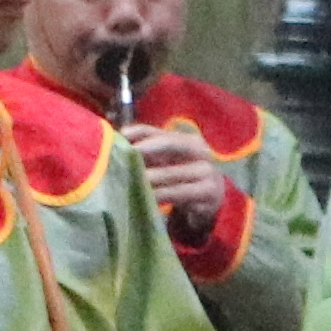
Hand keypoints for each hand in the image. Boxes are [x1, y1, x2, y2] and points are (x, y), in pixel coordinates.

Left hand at [123, 123, 231, 237]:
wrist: (212, 199)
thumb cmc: (183, 177)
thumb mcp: (169, 163)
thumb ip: (148, 153)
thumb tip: (117, 146)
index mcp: (188, 139)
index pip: (160, 131)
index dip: (140, 131)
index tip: (121, 135)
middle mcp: (200, 150)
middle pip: (170, 143)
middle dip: (147, 147)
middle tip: (127, 154)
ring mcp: (206, 171)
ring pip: (171, 172)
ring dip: (149, 177)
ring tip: (128, 179)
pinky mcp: (208, 192)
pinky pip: (179, 192)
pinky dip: (160, 195)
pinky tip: (146, 197)